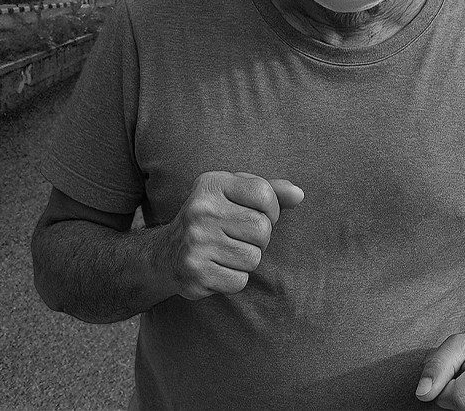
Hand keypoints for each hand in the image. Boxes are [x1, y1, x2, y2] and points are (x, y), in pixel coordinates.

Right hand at [156, 170, 304, 299]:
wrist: (165, 254)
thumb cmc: (212, 220)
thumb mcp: (235, 195)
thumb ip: (269, 191)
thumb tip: (299, 194)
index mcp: (212, 184)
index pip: (264, 194)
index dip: (271, 209)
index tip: (259, 215)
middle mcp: (200, 210)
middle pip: (262, 229)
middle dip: (260, 238)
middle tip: (239, 238)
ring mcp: (195, 242)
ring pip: (253, 258)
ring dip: (246, 260)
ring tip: (226, 252)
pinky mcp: (194, 272)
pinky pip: (239, 280)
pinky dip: (234, 278)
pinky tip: (217, 268)